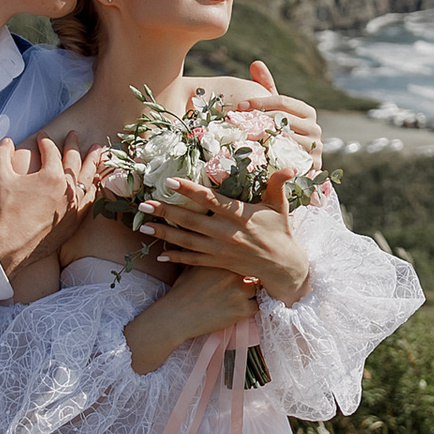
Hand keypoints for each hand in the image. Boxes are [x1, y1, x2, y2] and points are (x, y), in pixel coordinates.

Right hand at [0, 133, 100, 278]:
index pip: (51, 151)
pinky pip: (90, 201)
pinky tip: (96, 182)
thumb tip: (7, 140)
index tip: (42, 135)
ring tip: (99, 151)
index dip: (45, 140)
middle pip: (74, 161)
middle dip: (73, 145)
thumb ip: (2, 154)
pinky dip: (94, 189)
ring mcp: (73, 207)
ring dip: (93, 162)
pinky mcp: (74, 223)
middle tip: (75, 134)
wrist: (8, 246)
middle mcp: (67, 190)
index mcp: (51, 176)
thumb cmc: (2, 211)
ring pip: (88, 179)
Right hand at [125, 263, 257, 374]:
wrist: (176, 316)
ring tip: (234, 298)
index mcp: (224, 257)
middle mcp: (234, 271)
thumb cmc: (184, 290)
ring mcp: (239, 290)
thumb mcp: (194, 264)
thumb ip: (209, 252)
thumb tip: (215, 243)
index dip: (248, 261)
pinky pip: (257, 306)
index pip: (247, 255)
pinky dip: (249, 308)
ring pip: (258, 288)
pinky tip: (234, 308)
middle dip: (252, 276)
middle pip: (256, 271)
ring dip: (251, 293)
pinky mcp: (242, 309)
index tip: (244, 269)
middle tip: (241, 285)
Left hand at [146, 173, 310, 304]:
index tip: (170, 181)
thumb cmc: (280, 231)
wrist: (283, 267)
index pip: (210, 200)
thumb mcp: (280, 206)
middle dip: (167, 212)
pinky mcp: (219, 263)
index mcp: (240, 216)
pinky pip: (194, 261)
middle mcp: (227, 233)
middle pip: (191, 221)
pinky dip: (177, 258)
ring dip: (165, 234)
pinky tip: (160, 254)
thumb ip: (278, 184)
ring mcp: (221, 250)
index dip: (189, 190)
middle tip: (143, 204)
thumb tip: (289, 167)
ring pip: (188, 241)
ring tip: (143, 227)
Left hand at [242, 64, 322, 168]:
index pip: (282, 101)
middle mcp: (315, 128)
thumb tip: (256, 63)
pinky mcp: (312, 166)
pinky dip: (271, 156)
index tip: (238, 106)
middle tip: (235, 122)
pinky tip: (253, 155)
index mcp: (307, 111)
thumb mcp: (275, 111)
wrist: (294, 165)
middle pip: (282, 120)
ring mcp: (315, 148)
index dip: (259, 102)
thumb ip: (266, 88)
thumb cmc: (280, 132)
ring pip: (284, 140)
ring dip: (261, 139)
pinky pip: (288, 159)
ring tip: (240, 138)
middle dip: (257, 120)